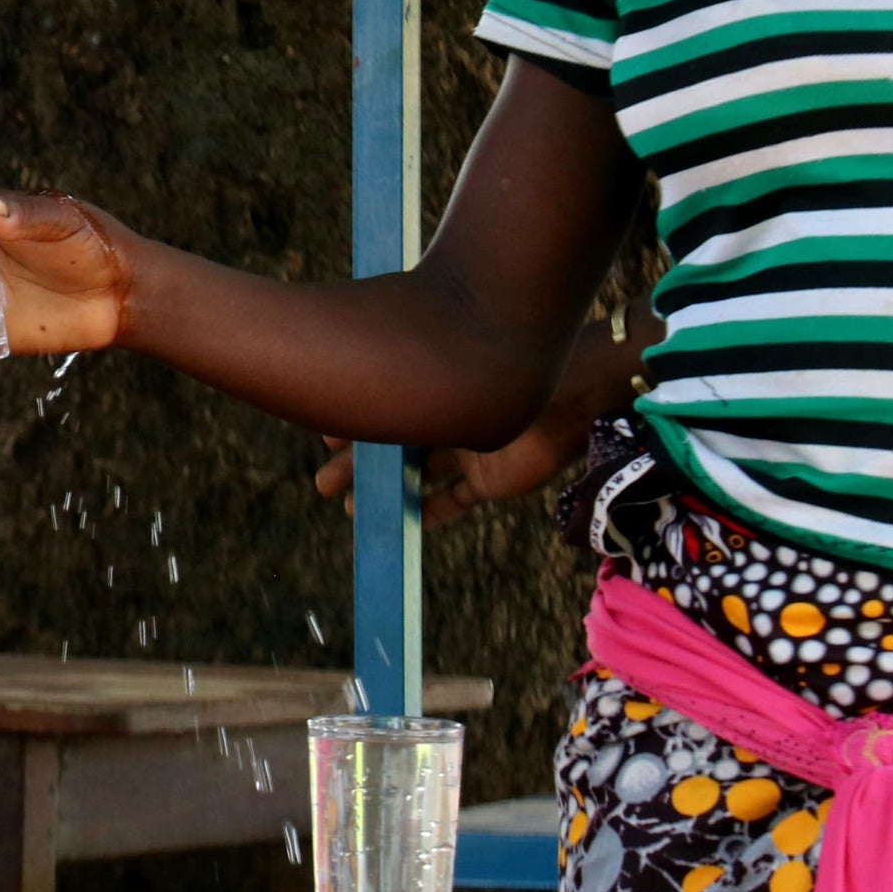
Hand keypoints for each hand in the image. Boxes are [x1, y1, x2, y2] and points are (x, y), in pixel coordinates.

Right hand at [309, 315, 637, 524]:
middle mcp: (448, 418)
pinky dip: (431, 513)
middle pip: (393, 448)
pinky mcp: (491, 481)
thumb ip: (404, 380)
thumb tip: (352, 372)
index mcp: (434, 385)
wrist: (570, 394)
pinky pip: (456, 501)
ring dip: (387, 493)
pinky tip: (404, 523)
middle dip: (359, 467)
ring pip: (418, 478)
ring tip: (353, 509)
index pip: (385, 411)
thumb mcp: (446, 376)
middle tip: (322, 484)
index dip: (355, 428)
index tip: (324, 441)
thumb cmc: (503, 368)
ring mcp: (469, 452)